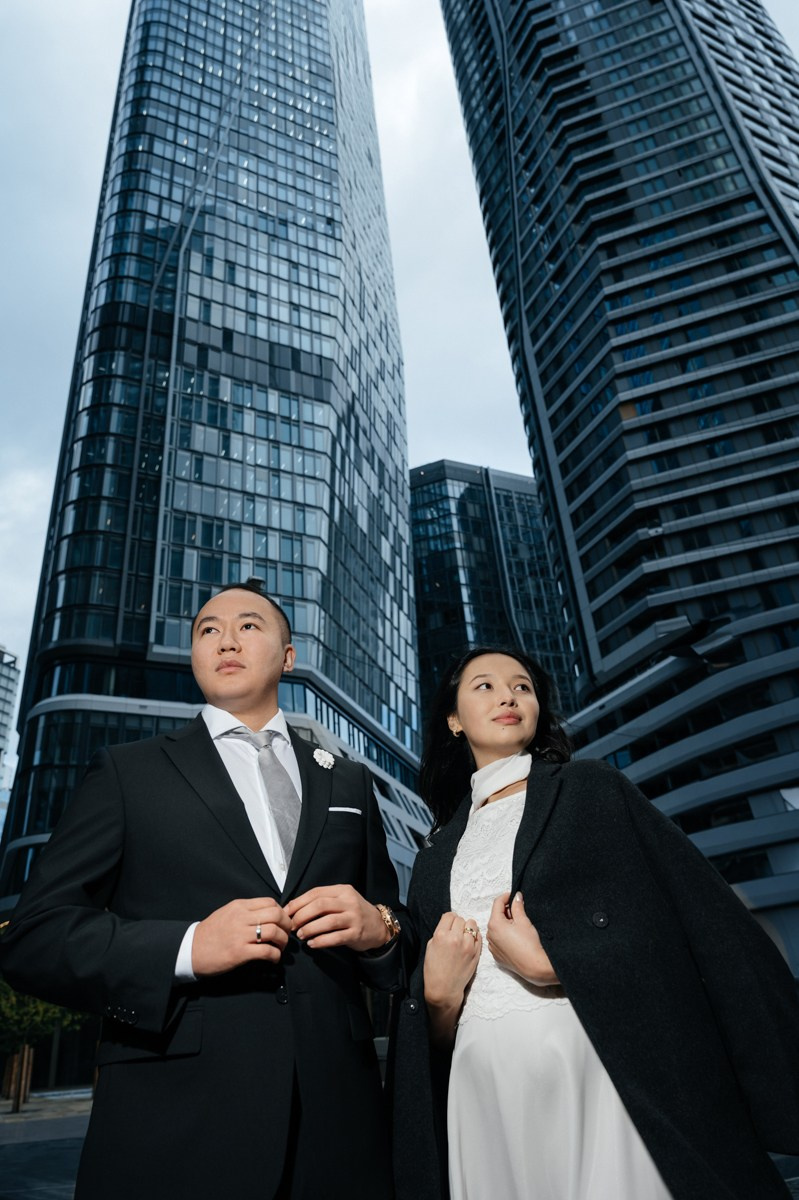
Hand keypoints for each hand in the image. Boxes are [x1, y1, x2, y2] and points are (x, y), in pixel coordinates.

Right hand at [192, 897, 290, 975]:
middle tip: (286, 934)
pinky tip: (273, 958)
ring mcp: (240, 935)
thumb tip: (269, 914)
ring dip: (283, 941)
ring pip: (274, 931)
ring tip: (280, 947)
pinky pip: (266, 951)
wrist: (190, 950)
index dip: (281, 912)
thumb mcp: (227, 913)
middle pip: (276, 915)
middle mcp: (241, 917)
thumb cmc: (210, 933)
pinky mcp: (239, 952)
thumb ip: (246, 912)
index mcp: (239, 906)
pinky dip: (275, 955)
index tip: (283, 922)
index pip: (270, 902)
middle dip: (287, 925)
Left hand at [285, 885, 387, 951]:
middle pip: (320, 905)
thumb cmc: (353, 913)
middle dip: (302, 916)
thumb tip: (293, 907)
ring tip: (300, 935)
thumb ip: (322, 901)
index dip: (299, 902)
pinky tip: (312, 944)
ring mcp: (354, 918)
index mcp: (343, 890)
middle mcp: (349, 902)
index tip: (287, 912)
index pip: (316, 893)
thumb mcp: (342, 900)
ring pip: (328, 921)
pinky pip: (336, 937)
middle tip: (292, 926)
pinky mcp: (356, 933)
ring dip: (310, 929)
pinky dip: (321, 941)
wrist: (378, 926)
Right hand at [423, 912, 481, 1046]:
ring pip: (472, 924)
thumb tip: (448, 923)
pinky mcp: (476, 952)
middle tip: (455, 932)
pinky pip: (478, 936)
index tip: (449, 924)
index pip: (449, 915)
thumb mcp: (430, 947)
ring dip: (467, 928)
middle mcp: (455, 938)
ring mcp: (467, 945)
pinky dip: (474, 936)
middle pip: (460, 919)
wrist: (444, 989)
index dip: (449, 919)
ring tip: (463, 936)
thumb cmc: (434, 969)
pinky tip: (469, 942)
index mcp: (441, 935)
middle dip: (457, 924)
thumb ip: (440, 932)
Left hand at [486, 893, 558, 986]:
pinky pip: (498, 941)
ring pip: (497, 929)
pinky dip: (504, 936)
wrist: (533, 966)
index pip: (497, 903)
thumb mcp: (523, 920)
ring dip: (505, 924)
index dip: (506, 897)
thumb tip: (516, 896)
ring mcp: (492, 946)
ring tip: (518, 927)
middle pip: (496, 916)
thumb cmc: (529, 942)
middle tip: (519, 912)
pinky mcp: (496, 955)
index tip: (514, 896)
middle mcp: (489, 935)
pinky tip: (515, 939)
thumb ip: (517, 906)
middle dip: (506, 912)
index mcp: (494, 924)